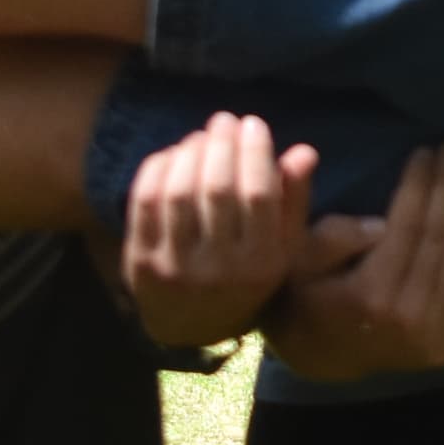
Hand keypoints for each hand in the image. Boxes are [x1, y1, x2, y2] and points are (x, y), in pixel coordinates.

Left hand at [122, 111, 329, 346]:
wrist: (190, 324)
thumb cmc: (245, 273)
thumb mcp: (281, 246)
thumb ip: (294, 199)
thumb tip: (304, 151)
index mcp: (260, 263)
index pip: (259, 195)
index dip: (255, 152)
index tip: (253, 123)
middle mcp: (218, 269)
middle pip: (217, 190)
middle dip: (221, 144)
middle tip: (224, 120)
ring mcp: (175, 268)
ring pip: (179, 192)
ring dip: (190, 152)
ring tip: (202, 136)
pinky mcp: (139, 263)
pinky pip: (144, 203)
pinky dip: (158, 169)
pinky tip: (173, 154)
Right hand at [263, 142, 443, 380]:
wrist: (323, 359)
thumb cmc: (307, 297)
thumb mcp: (298, 261)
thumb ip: (333, 236)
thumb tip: (381, 222)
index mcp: (368, 293)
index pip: (406, 226)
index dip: (420, 185)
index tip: (427, 151)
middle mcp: (405, 316)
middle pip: (438, 239)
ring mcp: (431, 335)